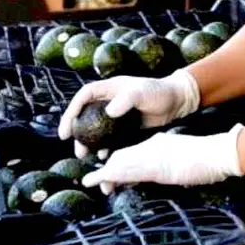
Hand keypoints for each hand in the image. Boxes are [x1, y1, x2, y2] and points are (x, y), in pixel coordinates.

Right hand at [58, 70, 200, 156]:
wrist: (178, 101)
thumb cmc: (160, 92)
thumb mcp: (143, 92)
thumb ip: (126, 100)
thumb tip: (109, 112)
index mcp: (110, 88)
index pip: (84, 97)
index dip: (71, 111)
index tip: (66, 130)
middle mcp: (110, 100)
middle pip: (85, 115)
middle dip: (77, 131)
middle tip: (74, 148)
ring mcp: (117, 113)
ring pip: (96, 128)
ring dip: (89, 142)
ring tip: (85, 155)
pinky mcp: (126, 125)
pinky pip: (110, 136)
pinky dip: (105, 146)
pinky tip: (104, 156)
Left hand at [81, 126, 243, 193]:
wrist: (218, 153)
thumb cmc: (210, 157)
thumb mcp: (187, 159)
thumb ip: (173, 163)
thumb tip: (168, 172)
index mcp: (160, 144)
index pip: (133, 153)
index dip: (118, 163)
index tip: (110, 174)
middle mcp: (153, 146)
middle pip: (123, 156)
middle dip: (109, 170)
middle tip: (97, 181)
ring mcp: (153, 155)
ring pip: (121, 162)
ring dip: (105, 174)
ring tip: (91, 181)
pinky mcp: (154, 167)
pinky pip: (126, 171)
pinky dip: (109, 176)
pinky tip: (98, 181)